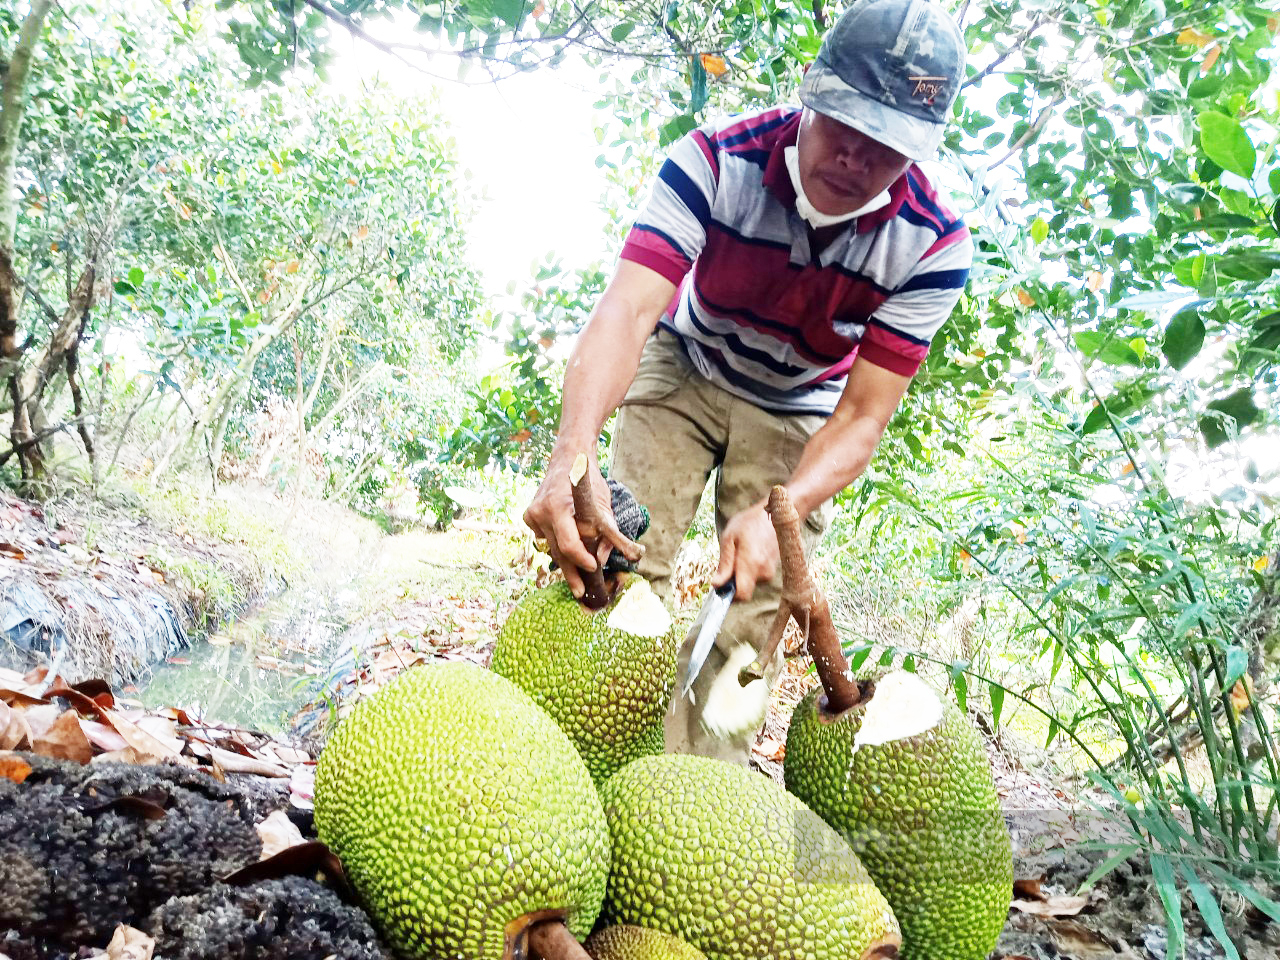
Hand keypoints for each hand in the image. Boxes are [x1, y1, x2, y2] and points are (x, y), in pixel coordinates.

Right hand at [523, 452, 641, 599]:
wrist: (568, 458)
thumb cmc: (590, 482)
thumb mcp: (604, 506)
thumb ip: (609, 534)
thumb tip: (604, 560)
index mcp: (560, 507)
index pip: (568, 544)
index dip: (581, 560)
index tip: (593, 568)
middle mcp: (542, 511)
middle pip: (558, 551)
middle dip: (572, 572)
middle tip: (580, 592)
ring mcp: (532, 514)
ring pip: (551, 546)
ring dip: (565, 560)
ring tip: (577, 577)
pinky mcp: (528, 516)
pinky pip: (544, 537)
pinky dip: (556, 541)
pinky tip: (564, 536)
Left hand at [712, 499, 778, 601]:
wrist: (775, 514)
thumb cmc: (750, 522)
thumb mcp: (729, 538)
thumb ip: (725, 564)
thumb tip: (717, 585)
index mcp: (751, 565)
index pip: (742, 595)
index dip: (730, 594)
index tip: (721, 584)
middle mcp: (764, 572)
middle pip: (744, 588)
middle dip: (734, 580)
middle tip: (731, 557)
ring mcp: (771, 571)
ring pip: (750, 581)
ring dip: (742, 571)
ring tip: (742, 550)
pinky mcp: (773, 569)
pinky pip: (757, 575)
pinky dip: (751, 567)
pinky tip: (751, 551)